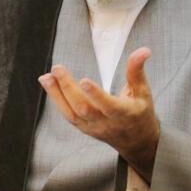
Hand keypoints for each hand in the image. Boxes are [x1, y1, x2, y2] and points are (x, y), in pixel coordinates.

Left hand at [38, 47, 159, 180]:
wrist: (136, 141)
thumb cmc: (140, 112)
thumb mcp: (143, 92)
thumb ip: (137, 71)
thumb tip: (143, 50)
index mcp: (124, 114)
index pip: (109, 106)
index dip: (96, 95)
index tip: (84, 80)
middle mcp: (106, 123)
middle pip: (84, 109)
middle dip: (68, 89)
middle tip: (58, 69)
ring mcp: (93, 128)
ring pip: (72, 113)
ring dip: (56, 95)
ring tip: (46, 77)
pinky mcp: (83, 128)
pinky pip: (67, 115)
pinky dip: (56, 99)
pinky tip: (49, 84)